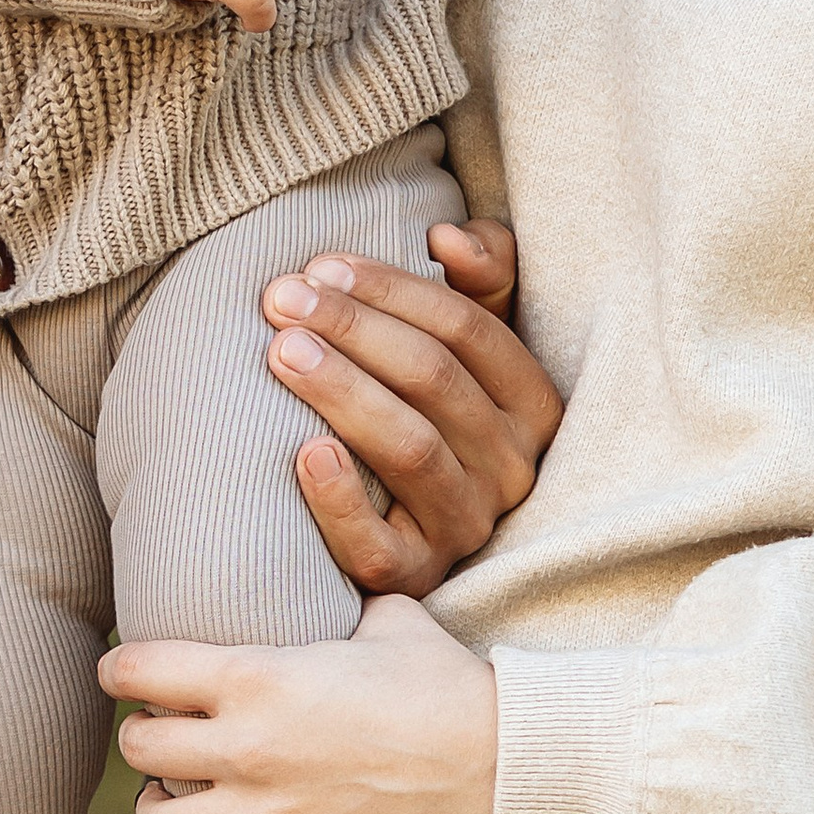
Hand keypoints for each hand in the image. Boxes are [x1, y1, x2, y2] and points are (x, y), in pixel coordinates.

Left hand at [106, 596, 498, 813]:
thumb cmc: (443, 684)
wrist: (499, 765)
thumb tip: (324, 572)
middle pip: (139, 747)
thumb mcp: (383, 617)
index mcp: (256, 676)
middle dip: (142, 736)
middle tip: (160, 732)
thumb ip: (333, 597)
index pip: (139, 671)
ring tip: (170, 796)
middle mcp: (246, 747)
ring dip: (156, 806)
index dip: (121, 671)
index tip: (121, 674)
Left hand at [266, 219, 559, 594]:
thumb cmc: (429, 407)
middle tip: (281, 299)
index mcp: (532, 404)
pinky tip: (302, 452)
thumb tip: (447, 236)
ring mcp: (467, 527)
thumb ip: (481, 274)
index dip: (393, 290)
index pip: (468, 330)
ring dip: (342, 392)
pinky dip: (339, 501)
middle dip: (353, 329)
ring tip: (281, 351)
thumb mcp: (470, 340)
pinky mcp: (415, 578)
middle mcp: (512, 468)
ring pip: (410, 449)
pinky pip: (378, 547)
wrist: (398, 519)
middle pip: (434, 381)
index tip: (320, 265)